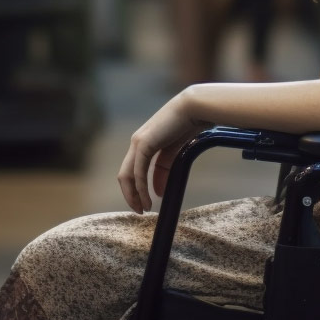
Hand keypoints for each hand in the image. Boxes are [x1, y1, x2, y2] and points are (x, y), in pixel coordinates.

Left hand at [117, 93, 207, 213]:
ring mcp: (138, 142)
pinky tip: (148, 199)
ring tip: (143, 209)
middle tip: (140, 210)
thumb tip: (159, 192)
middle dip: (131, 195)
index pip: (135, 171)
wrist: (194, 108)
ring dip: (134, 195)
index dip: (138, 189)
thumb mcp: (176, 152)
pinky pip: (138, 171)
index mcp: (145, 143)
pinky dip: (141, 188)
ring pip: (128, 175)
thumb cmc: (189, 125)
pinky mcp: (143, 143)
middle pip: (126, 175)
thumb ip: (165, 170)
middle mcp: (138, 142)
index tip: (146, 204)